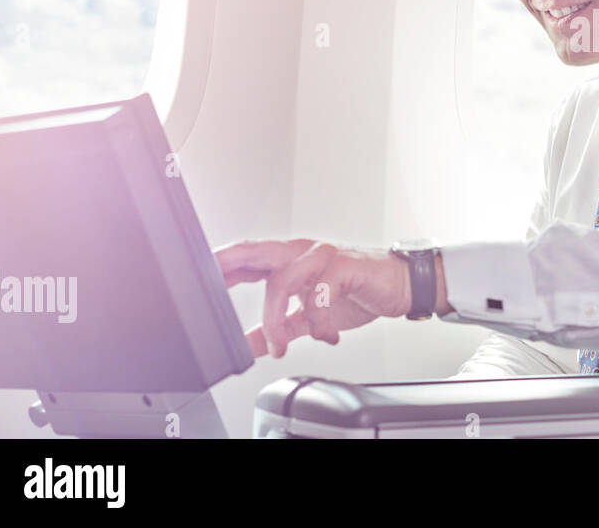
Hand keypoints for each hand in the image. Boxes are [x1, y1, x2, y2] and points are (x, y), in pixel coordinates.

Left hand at [214, 239, 411, 357]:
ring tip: (278, 346)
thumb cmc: (358, 291)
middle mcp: (303, 252)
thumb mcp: (309, 316)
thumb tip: (249, 345)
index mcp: (291, 260)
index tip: (197, 281)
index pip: (248, 258)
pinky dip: (318, 322)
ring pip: (283, 279)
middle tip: (212, 284)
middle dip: (230, 265)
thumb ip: (279, 327)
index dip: (222, 267)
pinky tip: (326, 336)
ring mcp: (323, 256)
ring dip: (275, 318)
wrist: (401, 286)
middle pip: (257, 252)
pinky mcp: (344, 266)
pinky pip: (319, 294)